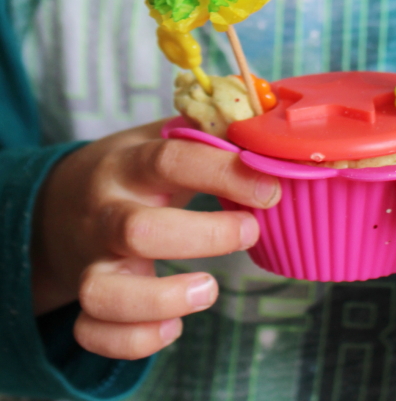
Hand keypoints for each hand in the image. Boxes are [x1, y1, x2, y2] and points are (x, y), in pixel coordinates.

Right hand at [31, 121, 280, 359]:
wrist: (57, 203)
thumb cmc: (129, 170)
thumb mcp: (158, 139)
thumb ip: (207, 132)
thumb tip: (266, 124)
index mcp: (130, 164)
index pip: (171, 161)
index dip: (224, 173)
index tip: (269, 190)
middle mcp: (106, 212)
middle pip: (140, 230)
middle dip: (205, 236)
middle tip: (250, 232)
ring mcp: (92, 258)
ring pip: (105, 292)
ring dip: (162, 299)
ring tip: (208, 290)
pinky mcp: (87, 295)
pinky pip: (94, 331)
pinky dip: (134, 339)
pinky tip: (173, 325)